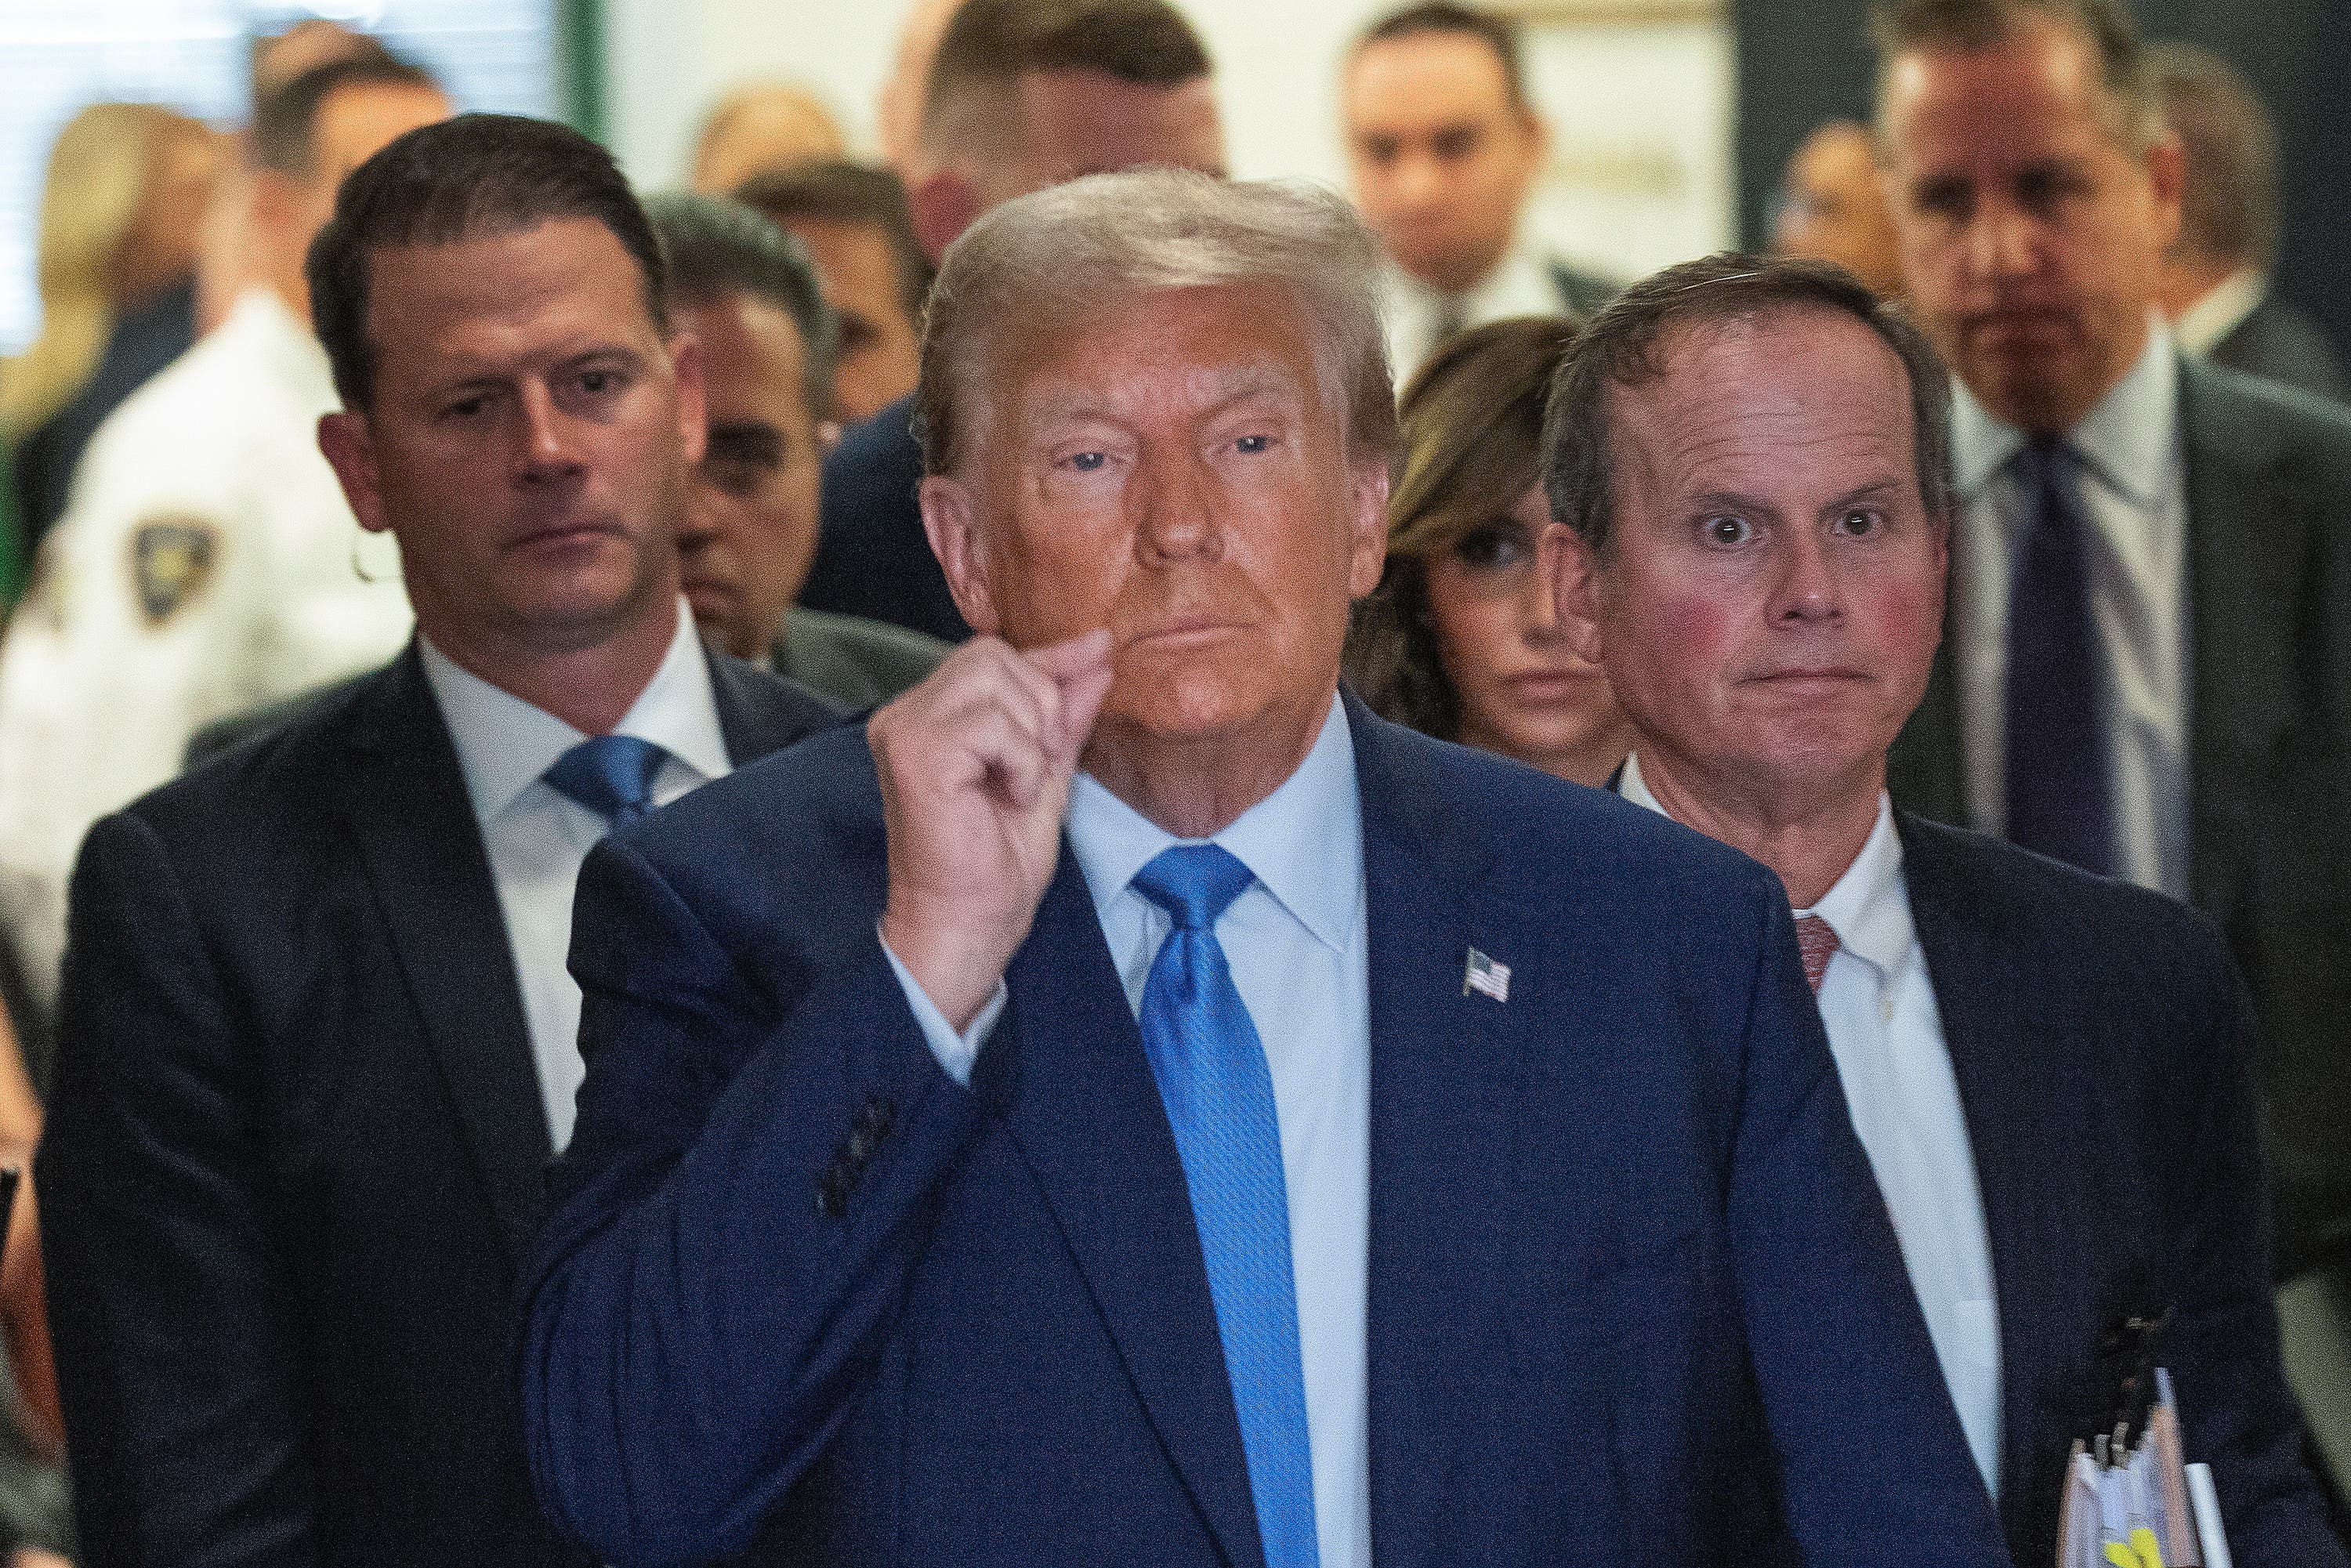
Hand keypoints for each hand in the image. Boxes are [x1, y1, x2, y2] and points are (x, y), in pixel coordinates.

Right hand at [873, 629, 1113, 1031]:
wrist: (971, 923)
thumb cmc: (997, 864)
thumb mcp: (1046, 771)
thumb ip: (1064, 713)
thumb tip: (1097, 657)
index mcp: (930, 717)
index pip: (993, 655)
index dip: (1051, 658)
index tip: (1100, 652)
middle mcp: (907, 715)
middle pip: (992, 654)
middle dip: (1039, 704)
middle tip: (1036, 768)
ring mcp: (905, 730)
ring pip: (993, 677)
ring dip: (1030, 736)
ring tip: (1019, 786)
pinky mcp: (914, 753)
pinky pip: (991, 722)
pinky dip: (1020, 760)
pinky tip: (1009, 797)